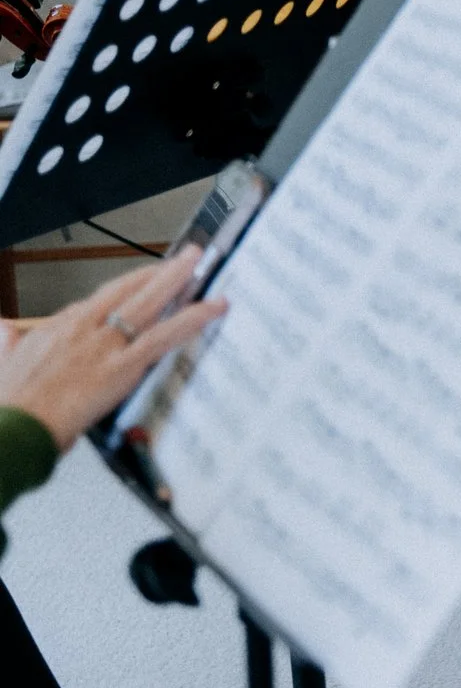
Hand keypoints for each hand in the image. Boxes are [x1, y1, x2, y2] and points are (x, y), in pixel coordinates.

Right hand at [0, 248, 224, 449]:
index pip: (95, 302)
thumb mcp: (2, 364)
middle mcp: (82, 329)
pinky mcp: (121, 365)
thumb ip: (8, 343)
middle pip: (124, 289)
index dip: (123, 291)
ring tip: (197, 262)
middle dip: (154, 272)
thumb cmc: (10, 406)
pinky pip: (164, 336)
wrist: (12, 430)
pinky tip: (214, 308)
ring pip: (147, 302)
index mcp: (55, 328)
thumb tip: (4, 328)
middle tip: (181, 257)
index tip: (139, 284)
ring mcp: (104, 345)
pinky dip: (192, 319)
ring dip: (176, 279)